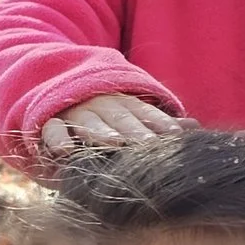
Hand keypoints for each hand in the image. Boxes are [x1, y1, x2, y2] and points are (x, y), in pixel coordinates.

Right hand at [39, 91, 184, 156]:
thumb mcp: (130, 116)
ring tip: (114, 143)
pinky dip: (58, 137)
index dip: (159, 123)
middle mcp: (102, 107)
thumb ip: (157, 123)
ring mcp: (76, 113)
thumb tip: (194, 126)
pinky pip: (53, 129)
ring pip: (90, 121)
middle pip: (120, 118)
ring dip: (102, 131)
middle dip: (135, 130)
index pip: (145, 114)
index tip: (175, 136)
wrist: (57, 94)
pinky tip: (66, 150)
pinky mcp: (51, 123)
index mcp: (124, 106)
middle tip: (149, 144)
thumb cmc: (103, 118)